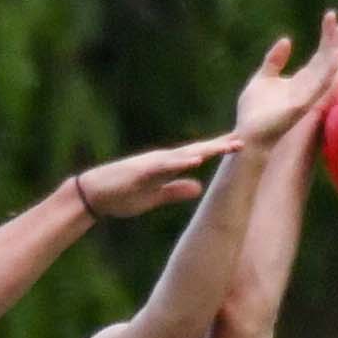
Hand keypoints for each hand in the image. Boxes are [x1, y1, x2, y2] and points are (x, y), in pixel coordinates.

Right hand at [74, 135, 239, 218]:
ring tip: (229, 146)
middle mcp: (162, 159)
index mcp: (166, 166)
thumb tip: (200, 187)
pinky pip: (165, 165)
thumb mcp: (154, 197)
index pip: (197, 156)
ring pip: (185, 154)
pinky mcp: (141, 170)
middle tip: (244, 139)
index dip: (219, 151)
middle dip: (220, 145)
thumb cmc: (122, 196)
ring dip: (207, 149)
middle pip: (197, 150)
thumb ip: (176, 190)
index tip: (240, 146)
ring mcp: (152, 163)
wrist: (93, 196)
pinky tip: (197, 160)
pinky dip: (182, 162)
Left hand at [239, 0, 337, 150]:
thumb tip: (286, 40)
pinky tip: (335, 55)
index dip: (327, 35)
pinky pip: (319, 86)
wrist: (248, 137)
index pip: (320, 54)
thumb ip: (274, 61)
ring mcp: (308, 97)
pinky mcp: (302, 106)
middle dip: (335, 39)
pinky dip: (328, 70)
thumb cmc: (253, 113)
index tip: (331, 16)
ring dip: (335, 51)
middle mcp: (309, 88)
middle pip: (328, 59)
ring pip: (327, 71)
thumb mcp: (262, 79)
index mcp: (302, 81)